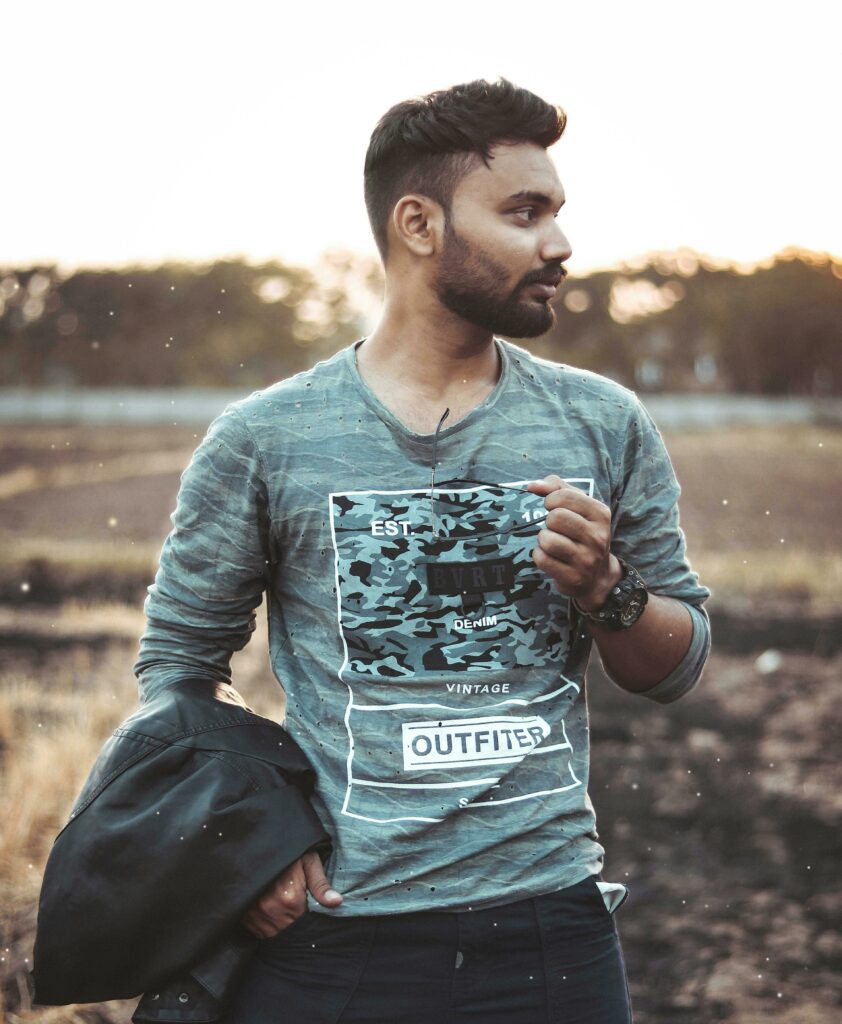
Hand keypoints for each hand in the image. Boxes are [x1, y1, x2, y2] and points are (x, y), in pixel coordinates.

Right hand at [240, 849, 341, 938]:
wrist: (260, 840)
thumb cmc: (290, 851)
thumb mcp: (309, 861)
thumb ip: (321, 885)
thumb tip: (337, 902)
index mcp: (291, 899)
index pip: (302, 925)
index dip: (306, 921)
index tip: (306, 909)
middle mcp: (271, 908)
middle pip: (286, 932)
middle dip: (293, 924)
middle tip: (294, 907)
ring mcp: (254, 912)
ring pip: (271, 933)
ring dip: (278, 927)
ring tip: (282, 909)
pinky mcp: (243, 912)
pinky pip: (256, 931)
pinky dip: (265, 926)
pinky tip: (271, 912)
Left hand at [527, 475, 622, 611]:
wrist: (597, 577)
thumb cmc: (582, 534)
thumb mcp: (579, 507)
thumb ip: (557, 487)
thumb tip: (532, 486)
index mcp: (601, 514)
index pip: (565, 496)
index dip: (550, 499)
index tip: (552, 507)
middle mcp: (597, 536)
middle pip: (555, 518)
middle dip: (548, 521)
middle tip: (554, 528)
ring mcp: (587, 559)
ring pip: (548, 540)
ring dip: (543, 539)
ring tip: (550, 542)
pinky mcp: (573, 577)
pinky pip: (542, 559)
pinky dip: (540, 555)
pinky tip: (549, 556)